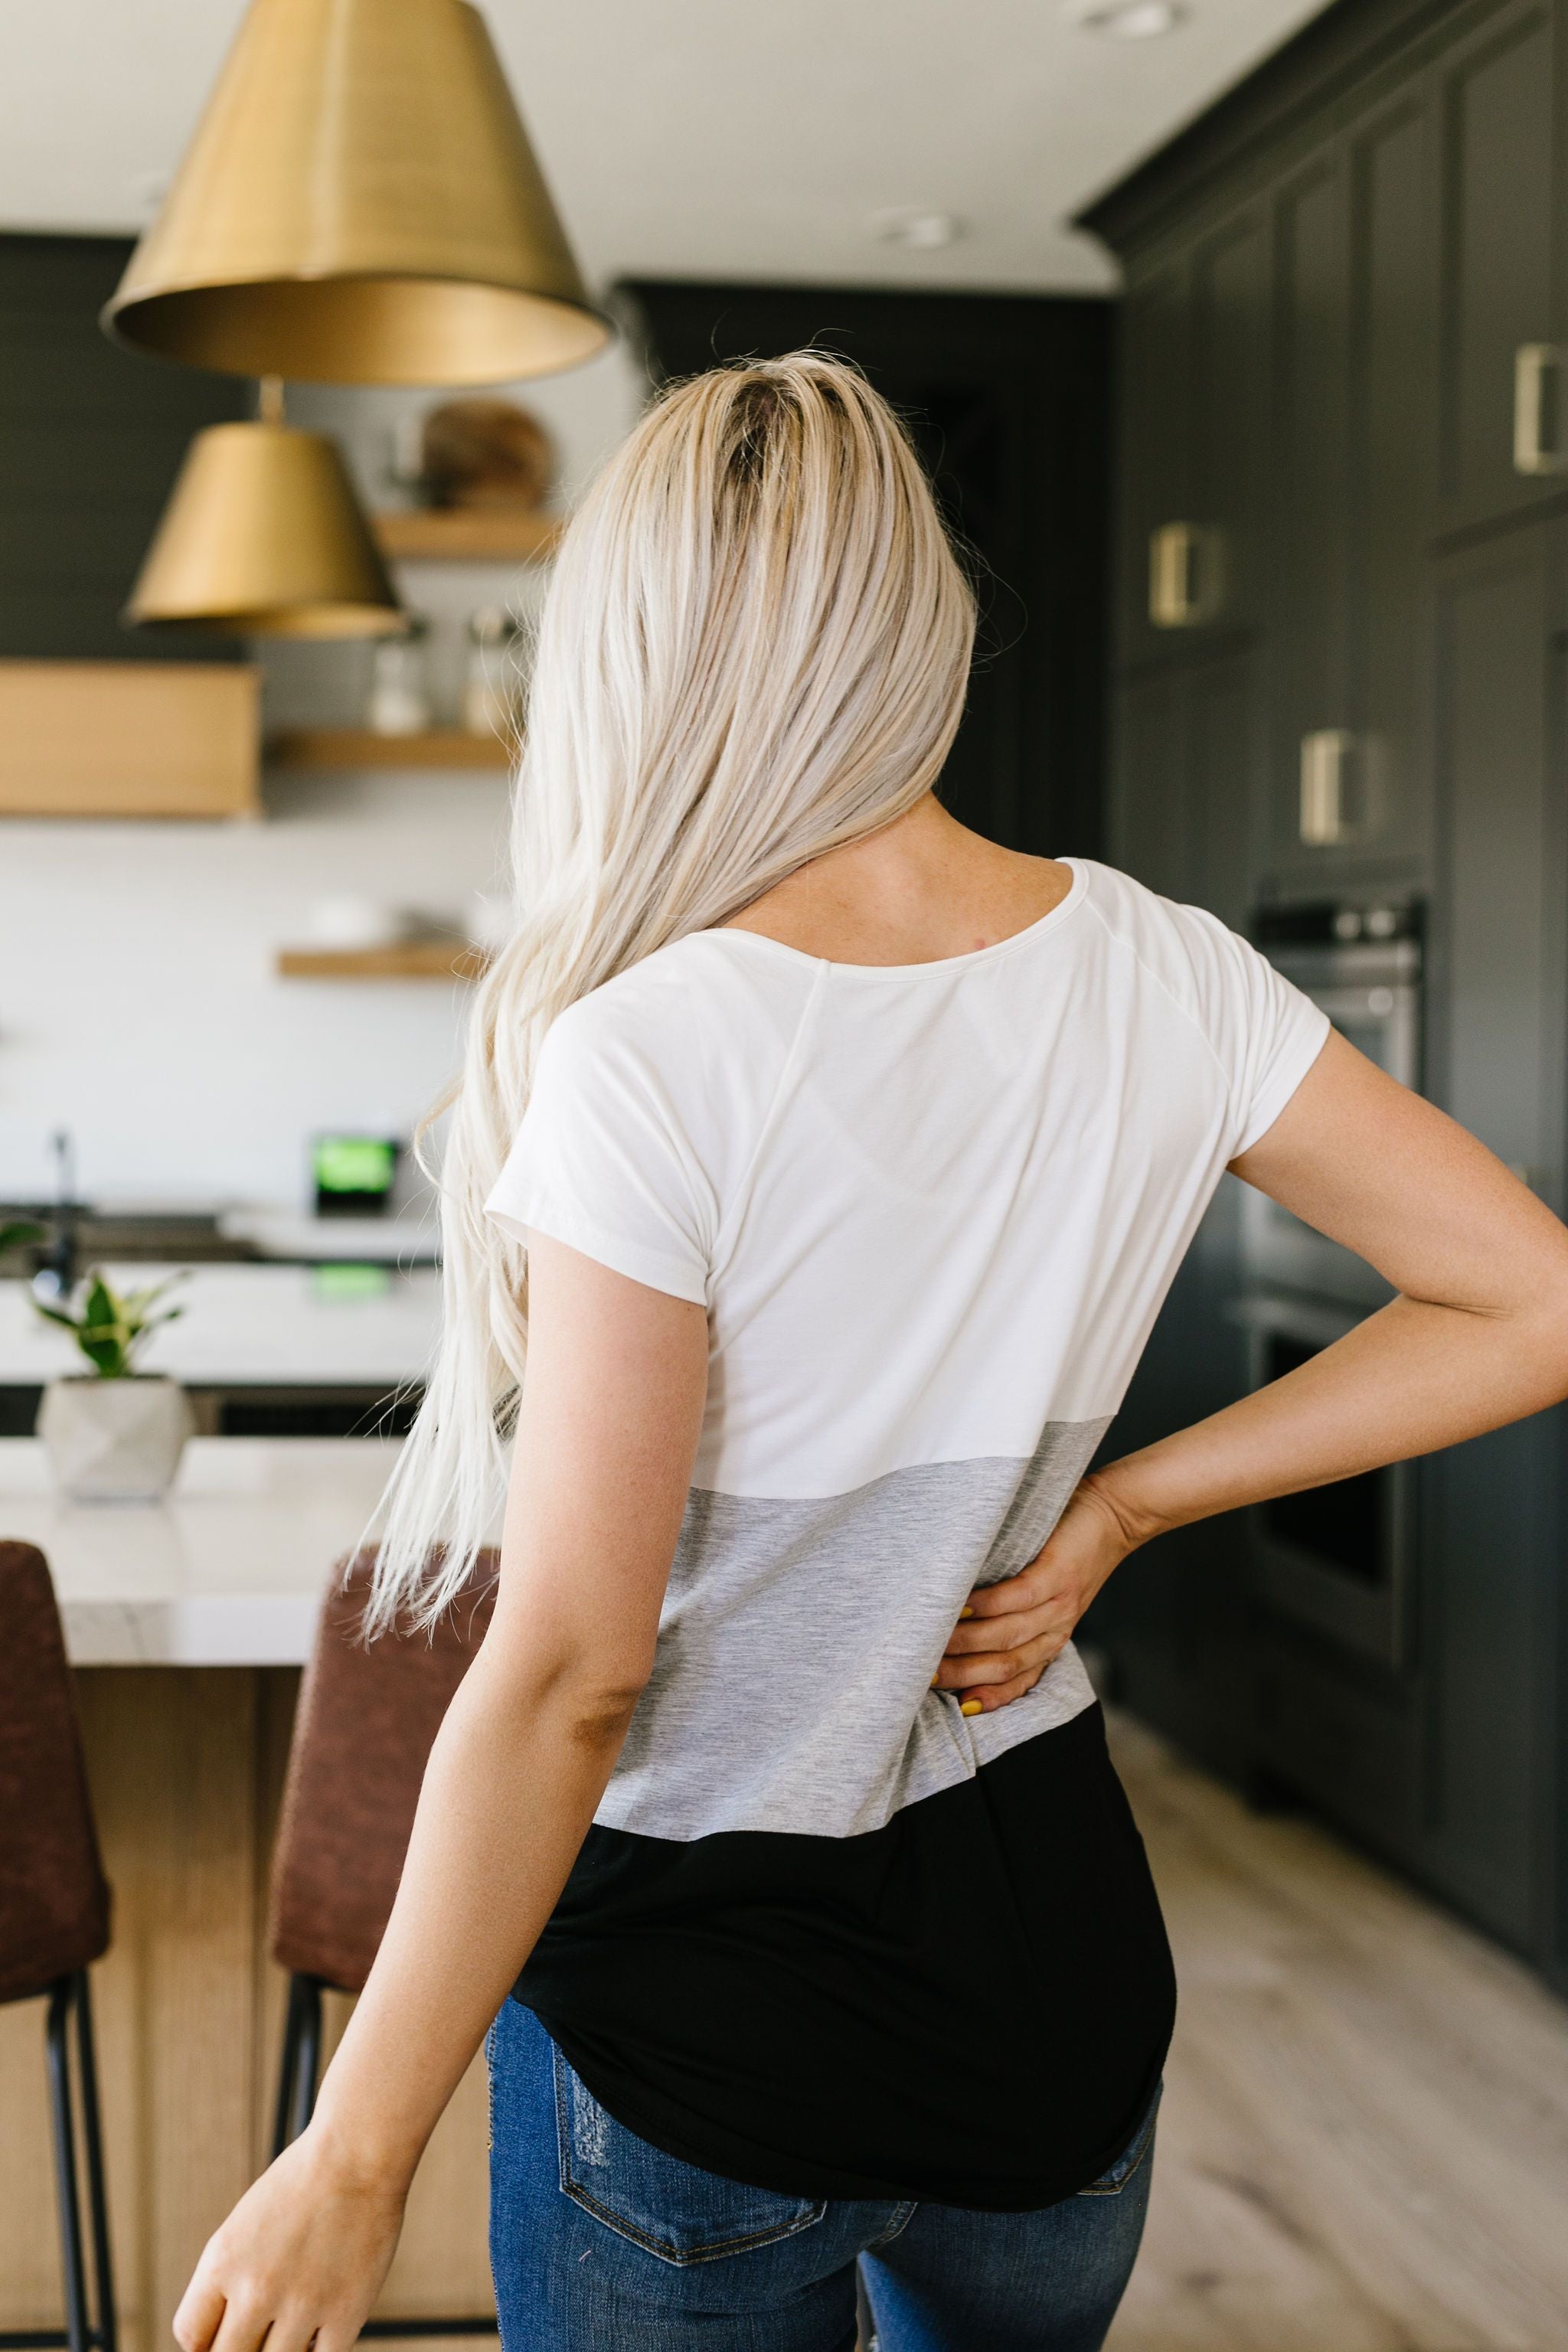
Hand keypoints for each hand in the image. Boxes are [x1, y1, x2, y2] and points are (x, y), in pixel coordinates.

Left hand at [173, 2124, 406, 2351]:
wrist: (359, 2153)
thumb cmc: (301, 2186)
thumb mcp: (243, 2227)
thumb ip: (227, 2282)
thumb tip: (226, 2339)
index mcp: (223, 2261)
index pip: (191, 2336)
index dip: (205, 2340)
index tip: (225, 2329)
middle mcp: (256, 2288)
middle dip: (241, 2345)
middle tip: (260, 2328)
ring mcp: (302, 2305)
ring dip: (280, 2347)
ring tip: (293, 2319)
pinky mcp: (346, 2314)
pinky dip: (316, 2348)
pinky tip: (320, 2322)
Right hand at [933, 1475, 1138, 1714]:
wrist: (1115, 1516)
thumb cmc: (1070, 1551)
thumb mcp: (1048, 1595)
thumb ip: (1013, 1613)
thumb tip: (956, 1621)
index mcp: (1050, 1640)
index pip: (1017, 1681)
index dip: (985, 1696)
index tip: (949, 1703)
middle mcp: (1056, 1630)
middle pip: (1006, 1665)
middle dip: (962, 1673)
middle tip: (923, 1673)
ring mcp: (1059, 1605)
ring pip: (1008, 1635)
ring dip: (966, 1642)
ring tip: (932, 1641)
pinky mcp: (1058, 1574)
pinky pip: (1018, 1597)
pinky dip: (986, 1605)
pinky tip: (961, 1606)